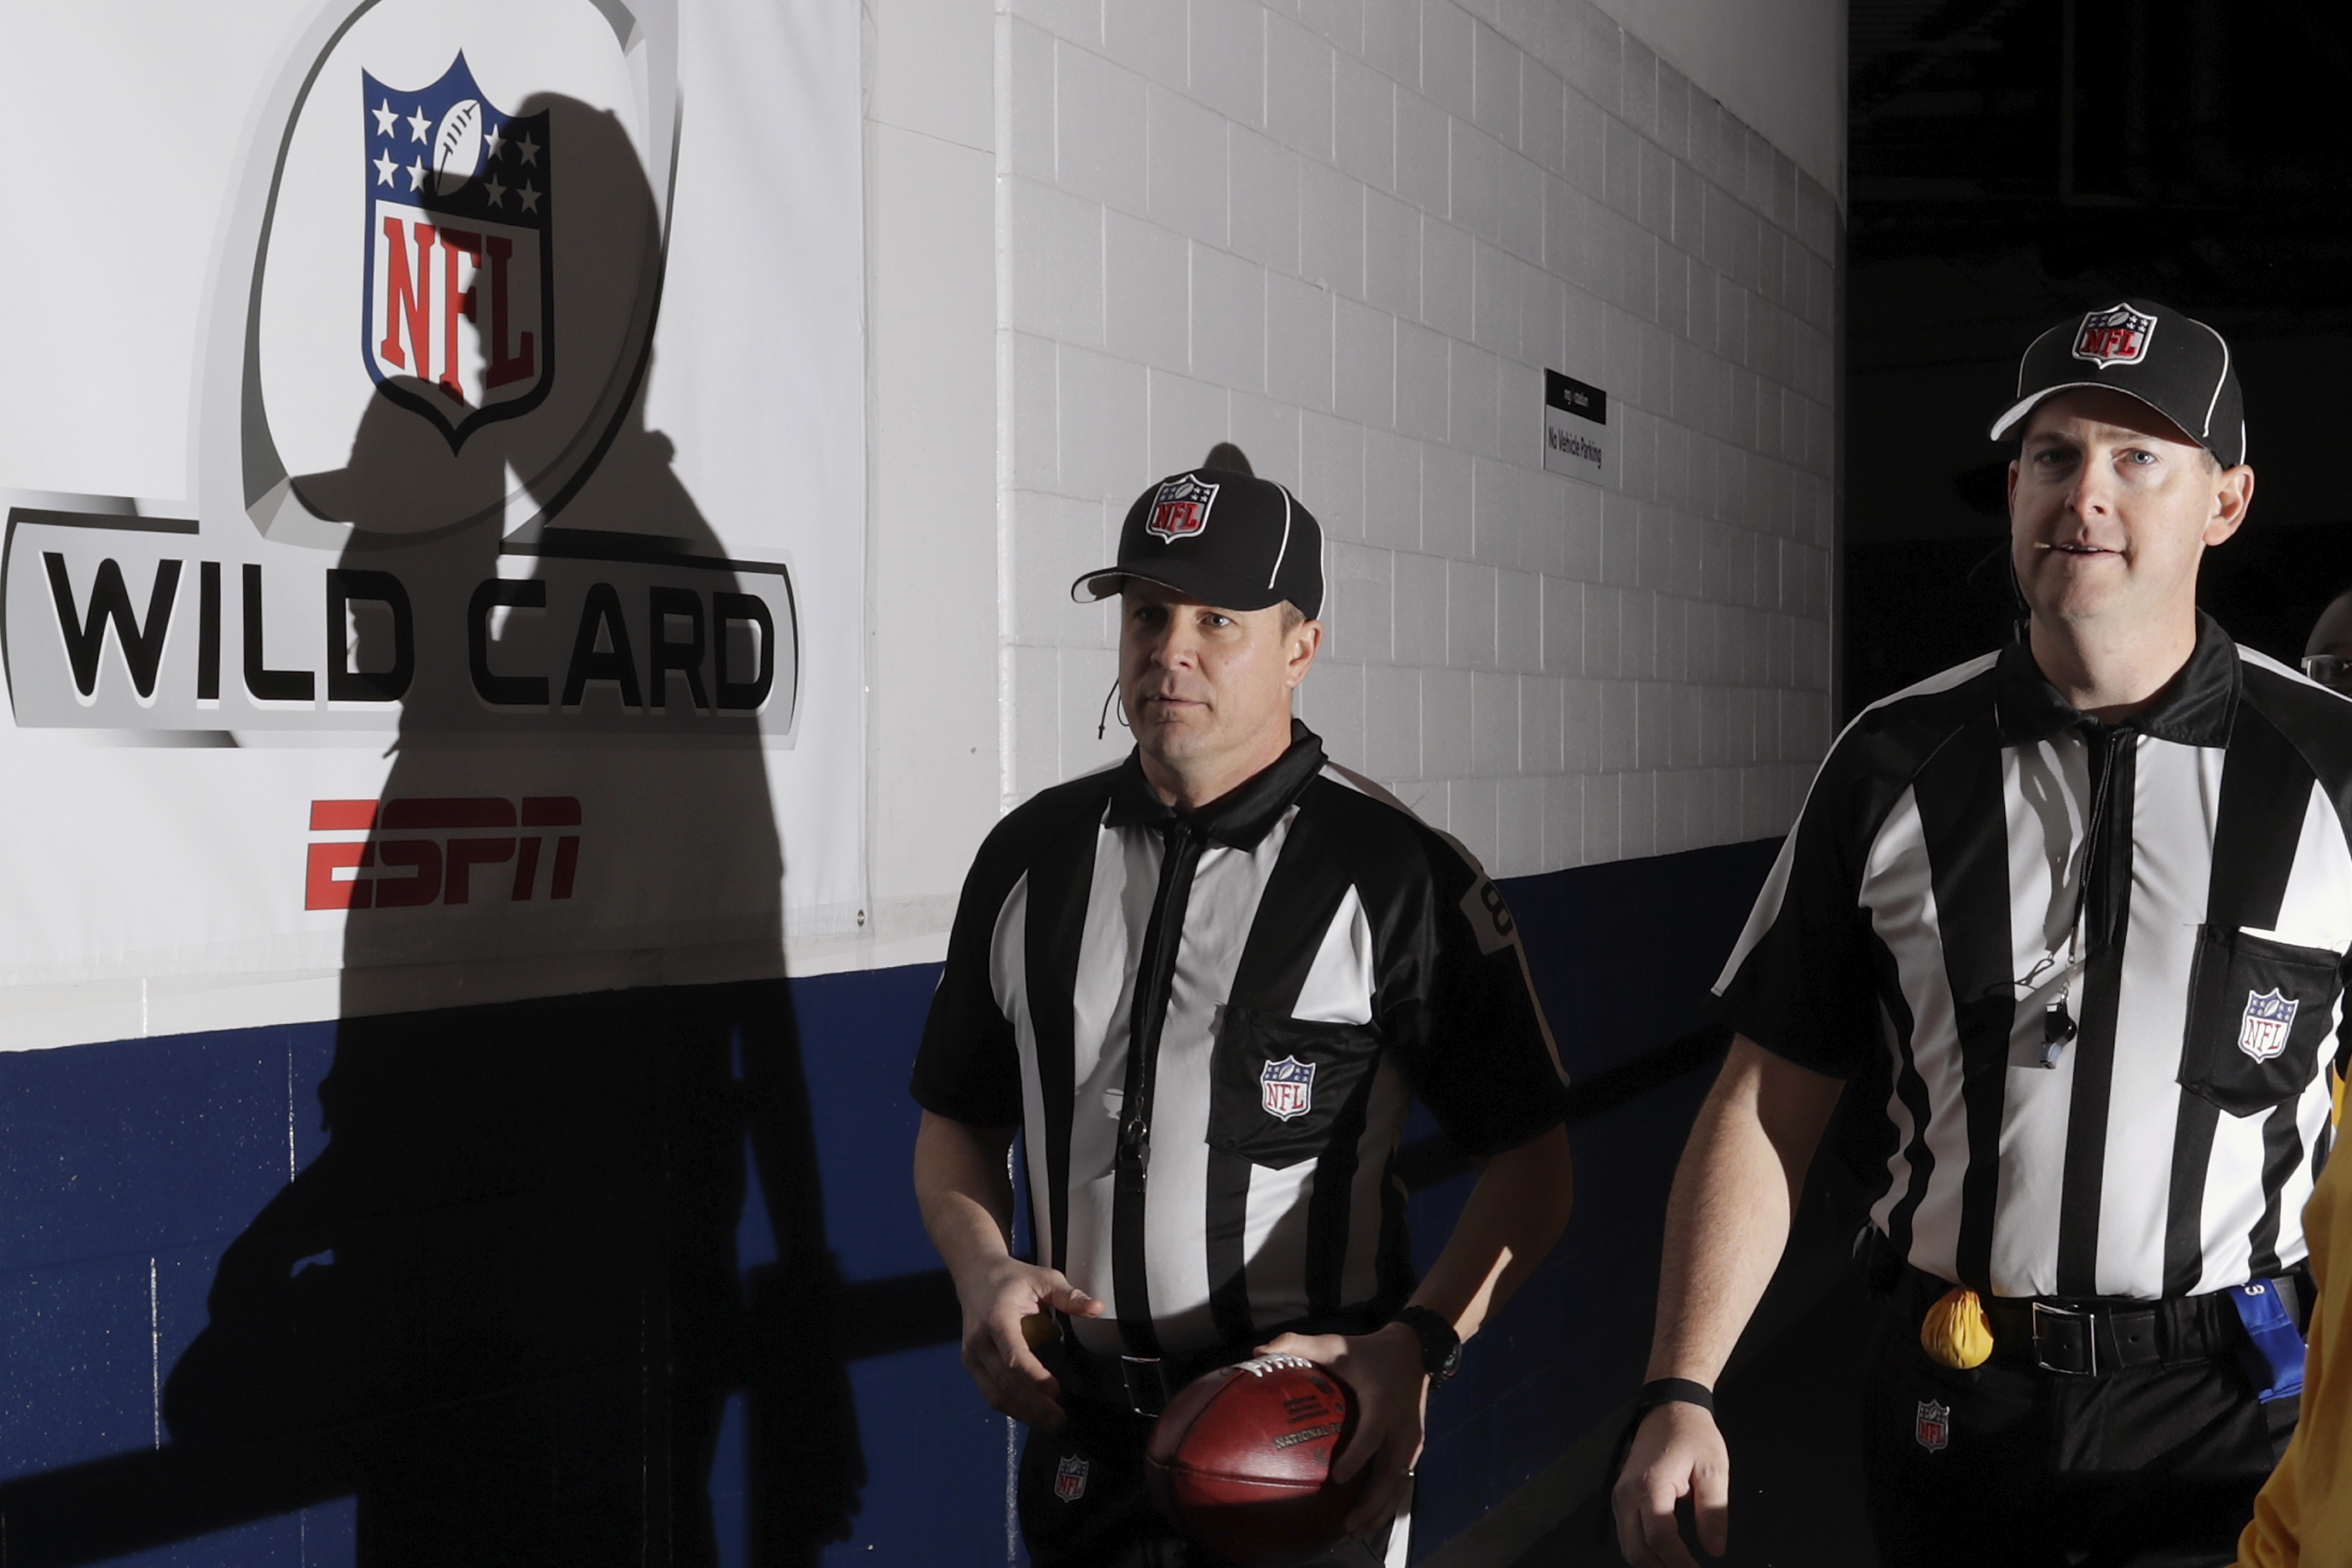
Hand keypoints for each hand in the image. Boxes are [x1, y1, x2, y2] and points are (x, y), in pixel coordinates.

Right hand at [951, 1254, 1102, 1431]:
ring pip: (994, 1394)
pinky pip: (989, 1393)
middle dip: (1032, 1405)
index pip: (1013, 1355)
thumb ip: (1069, 1296)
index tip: (1056, 1391)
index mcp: (997, 1318)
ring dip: (1022, 1413)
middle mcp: (979, 1341)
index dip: (1034, 1377)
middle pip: (1004, 1382)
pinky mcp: (971, 1365)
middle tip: (1059, 1418)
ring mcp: (971, 1356)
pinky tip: (1032, 1413)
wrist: (975, 1275)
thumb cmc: (1011, 1278)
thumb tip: (1097, 1307)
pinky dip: (1011, 1407)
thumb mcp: (1043, 1278)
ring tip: (1049, 1422)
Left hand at [1257, 1323, 1425, 1536]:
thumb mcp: (1336, 1344)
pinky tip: (1369, 1517)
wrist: (1416, 1350)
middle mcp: (1402, 1425)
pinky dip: (1388, 1501)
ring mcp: (1412, 1439)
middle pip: (1391, 1472)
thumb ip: (1297, 1344)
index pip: (1374, 1433)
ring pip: (1399, 1482)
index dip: (1358, 1456)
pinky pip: (1403, 1479)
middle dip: (1371, 1502)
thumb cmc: (1369, 1351)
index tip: (1338, 1477)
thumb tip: (1257, 1349)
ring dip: (1380, 1509)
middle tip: (1346, 1524)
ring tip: (1355, 1530)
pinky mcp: (1415, 1446)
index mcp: (1382, 1401)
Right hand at [1610, 1401, 1728, 1566]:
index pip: (1661, 1539)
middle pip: (1637, 1551)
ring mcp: (1620, 1496)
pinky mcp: (1621, 1497)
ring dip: (1652, 1564)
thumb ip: (1714, 1511)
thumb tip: (1715, 1549)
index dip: (1680, 1564)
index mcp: (1650, 1486)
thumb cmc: (1693, 1433)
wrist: (1669, 1407)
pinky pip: (1628, 1535)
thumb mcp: (1713, 1469)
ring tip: (1679, 1567)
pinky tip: (1665, 1558)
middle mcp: (1627, 1494)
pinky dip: (1645, 1552)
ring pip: (1629, 1547)